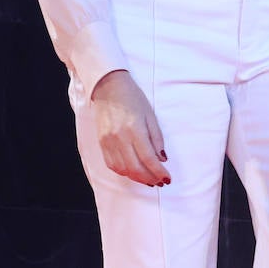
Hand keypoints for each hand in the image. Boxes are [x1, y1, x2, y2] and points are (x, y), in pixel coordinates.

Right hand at [90, 70, 170, 187]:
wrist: (108, 87)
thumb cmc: (132, 98)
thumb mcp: (150, 115)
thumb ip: (156, 138)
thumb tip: (161, 159)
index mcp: (134, 129)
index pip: (148, 158)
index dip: (159, 172)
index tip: (167, 178)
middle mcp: (120, 138)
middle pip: (135, 168)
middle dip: (149, 178)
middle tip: (160, 182)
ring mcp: (108, 142)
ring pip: (123, 170)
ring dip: (137, 178)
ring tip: (149, 179)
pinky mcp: (101, 143)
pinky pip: (112, 165)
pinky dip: (124, 172)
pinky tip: (133, 172)